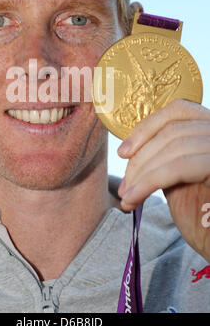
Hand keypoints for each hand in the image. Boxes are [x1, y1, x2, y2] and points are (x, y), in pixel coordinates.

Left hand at [117, 99, 209, 262]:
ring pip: (173, 148)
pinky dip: (148, 182)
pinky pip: (178, 167)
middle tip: (124, 186)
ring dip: (141, 173)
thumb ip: (166, 154)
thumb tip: (133, 145)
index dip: (147, 127)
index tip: (124, 151)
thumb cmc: (202, 215)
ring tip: (127, 197)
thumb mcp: (179, 175)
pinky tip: (134, 198)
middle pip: (172, 131)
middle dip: (140, 159)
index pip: (179, 110)